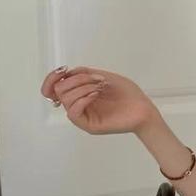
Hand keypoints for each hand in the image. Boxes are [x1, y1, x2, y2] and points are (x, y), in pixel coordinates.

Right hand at [39, 65, 157, 134]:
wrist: (143, 108)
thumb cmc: (128, 94)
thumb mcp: (103, 76)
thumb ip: (83, 73)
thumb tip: (66, 73)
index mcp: (79, 94)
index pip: (52, 88)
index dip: (51, 78)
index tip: (63, 70)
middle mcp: (78, 105)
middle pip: (59, 90)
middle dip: (77, 79)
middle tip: (97, 80)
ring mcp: (83, 116)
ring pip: (66, 99)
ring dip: (83, 87)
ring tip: (99, 87)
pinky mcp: (89, 125)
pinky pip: (73, 112)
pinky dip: (83, 99)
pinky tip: (95, 95)